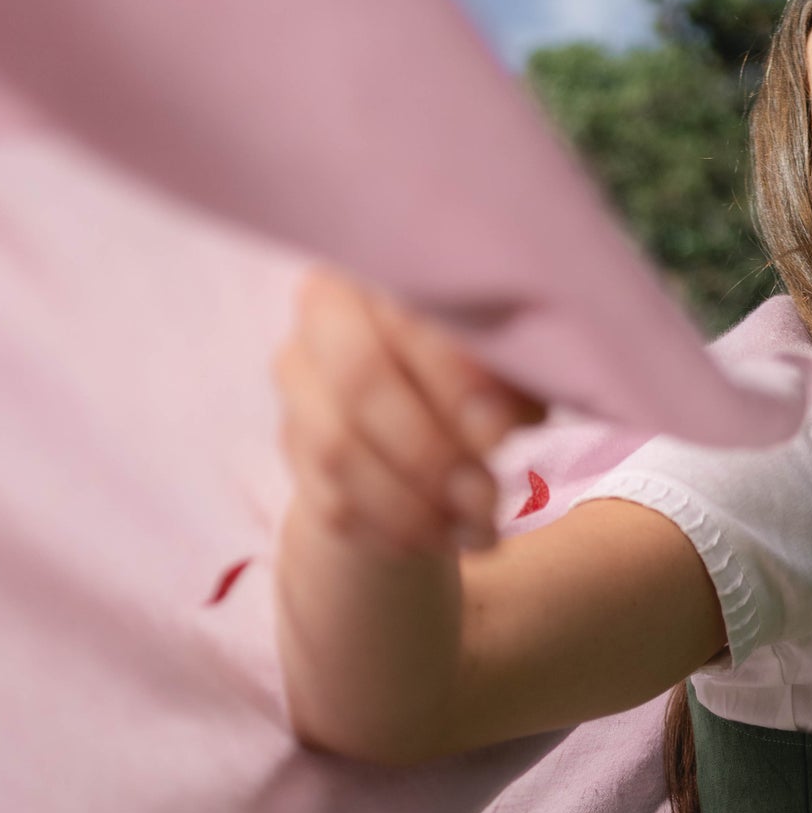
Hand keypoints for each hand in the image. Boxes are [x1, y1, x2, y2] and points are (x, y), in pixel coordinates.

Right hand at [275, 268, 544, 556]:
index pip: (405, 318)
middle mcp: (323, 317)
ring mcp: (300, 386)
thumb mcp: (511, 365)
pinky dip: (396, 532)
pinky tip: (447, 540)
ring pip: (339, 453)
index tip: (501, 438)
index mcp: (382, 272)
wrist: (429, 419)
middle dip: (429, 453)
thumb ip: (512, 371)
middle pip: (359, 383)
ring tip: (481, 532)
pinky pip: (333, 502)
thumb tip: (517, 407)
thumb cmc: (484, 374)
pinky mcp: (295, 449)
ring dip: (415, 507)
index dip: (452, 382)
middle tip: (488, 499)